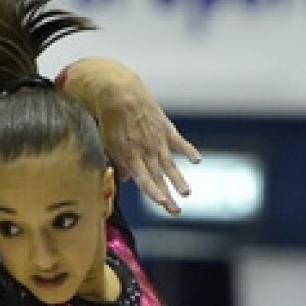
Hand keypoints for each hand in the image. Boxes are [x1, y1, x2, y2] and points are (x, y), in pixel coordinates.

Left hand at [62, 57, 199, 215]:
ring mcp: (157, 139)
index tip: (162, 203)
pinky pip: (179, 142)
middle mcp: (146, 150)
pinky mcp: (165, 128)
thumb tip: (125, 179)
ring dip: (179, 179)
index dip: (154, 192)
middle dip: (167, 196)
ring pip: (170, 164)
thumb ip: (119, 163)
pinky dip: (188, 150)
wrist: (120, 93)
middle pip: (159, 177)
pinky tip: (197, 160)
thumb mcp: (108, 145)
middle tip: (175, 211)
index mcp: (131, 156)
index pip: (144, 180)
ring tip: (187, 193)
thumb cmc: (110, 121)